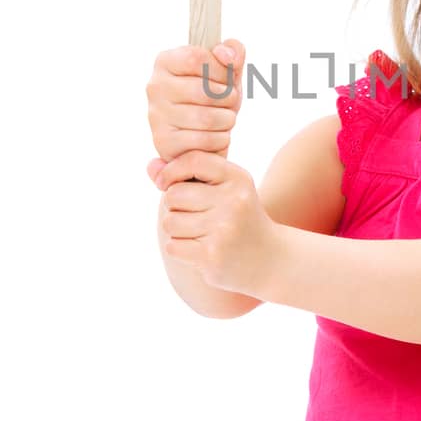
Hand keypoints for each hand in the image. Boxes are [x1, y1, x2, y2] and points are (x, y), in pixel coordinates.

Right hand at [145, 40, 245, 184]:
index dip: (221, 70)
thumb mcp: (227, 71)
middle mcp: (156, 86)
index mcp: (166, 61)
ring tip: (224, 118)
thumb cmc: (214, 98)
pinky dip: (220, 139)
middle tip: (229, 102)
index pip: (196, 58)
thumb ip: (233, 51)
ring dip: (227, 120)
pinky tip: (216, 135)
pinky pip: (204, 140)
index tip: (227, 78)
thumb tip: (226, 54)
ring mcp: (157, 115)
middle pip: (205, 91)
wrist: (204, 135)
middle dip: (228, 98)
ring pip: (207, 118)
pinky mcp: (164, 141)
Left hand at [152, 148, 277, 293]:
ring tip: (200, 234)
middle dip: (175, 206)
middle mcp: (233, 202)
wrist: (269, 259)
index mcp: (238, 179)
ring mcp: (223, 230)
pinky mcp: (212, 256)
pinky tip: (201, 250)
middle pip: (174, 195)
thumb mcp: (223, 190)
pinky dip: (180, 249)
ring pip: (170, 223)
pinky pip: (173, 246)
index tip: (166, 183)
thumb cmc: (238, 218)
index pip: (193, 160)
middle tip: (195, 215)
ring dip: (177, 230)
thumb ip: (187, 174)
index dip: (171, 171)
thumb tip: (151, 166)